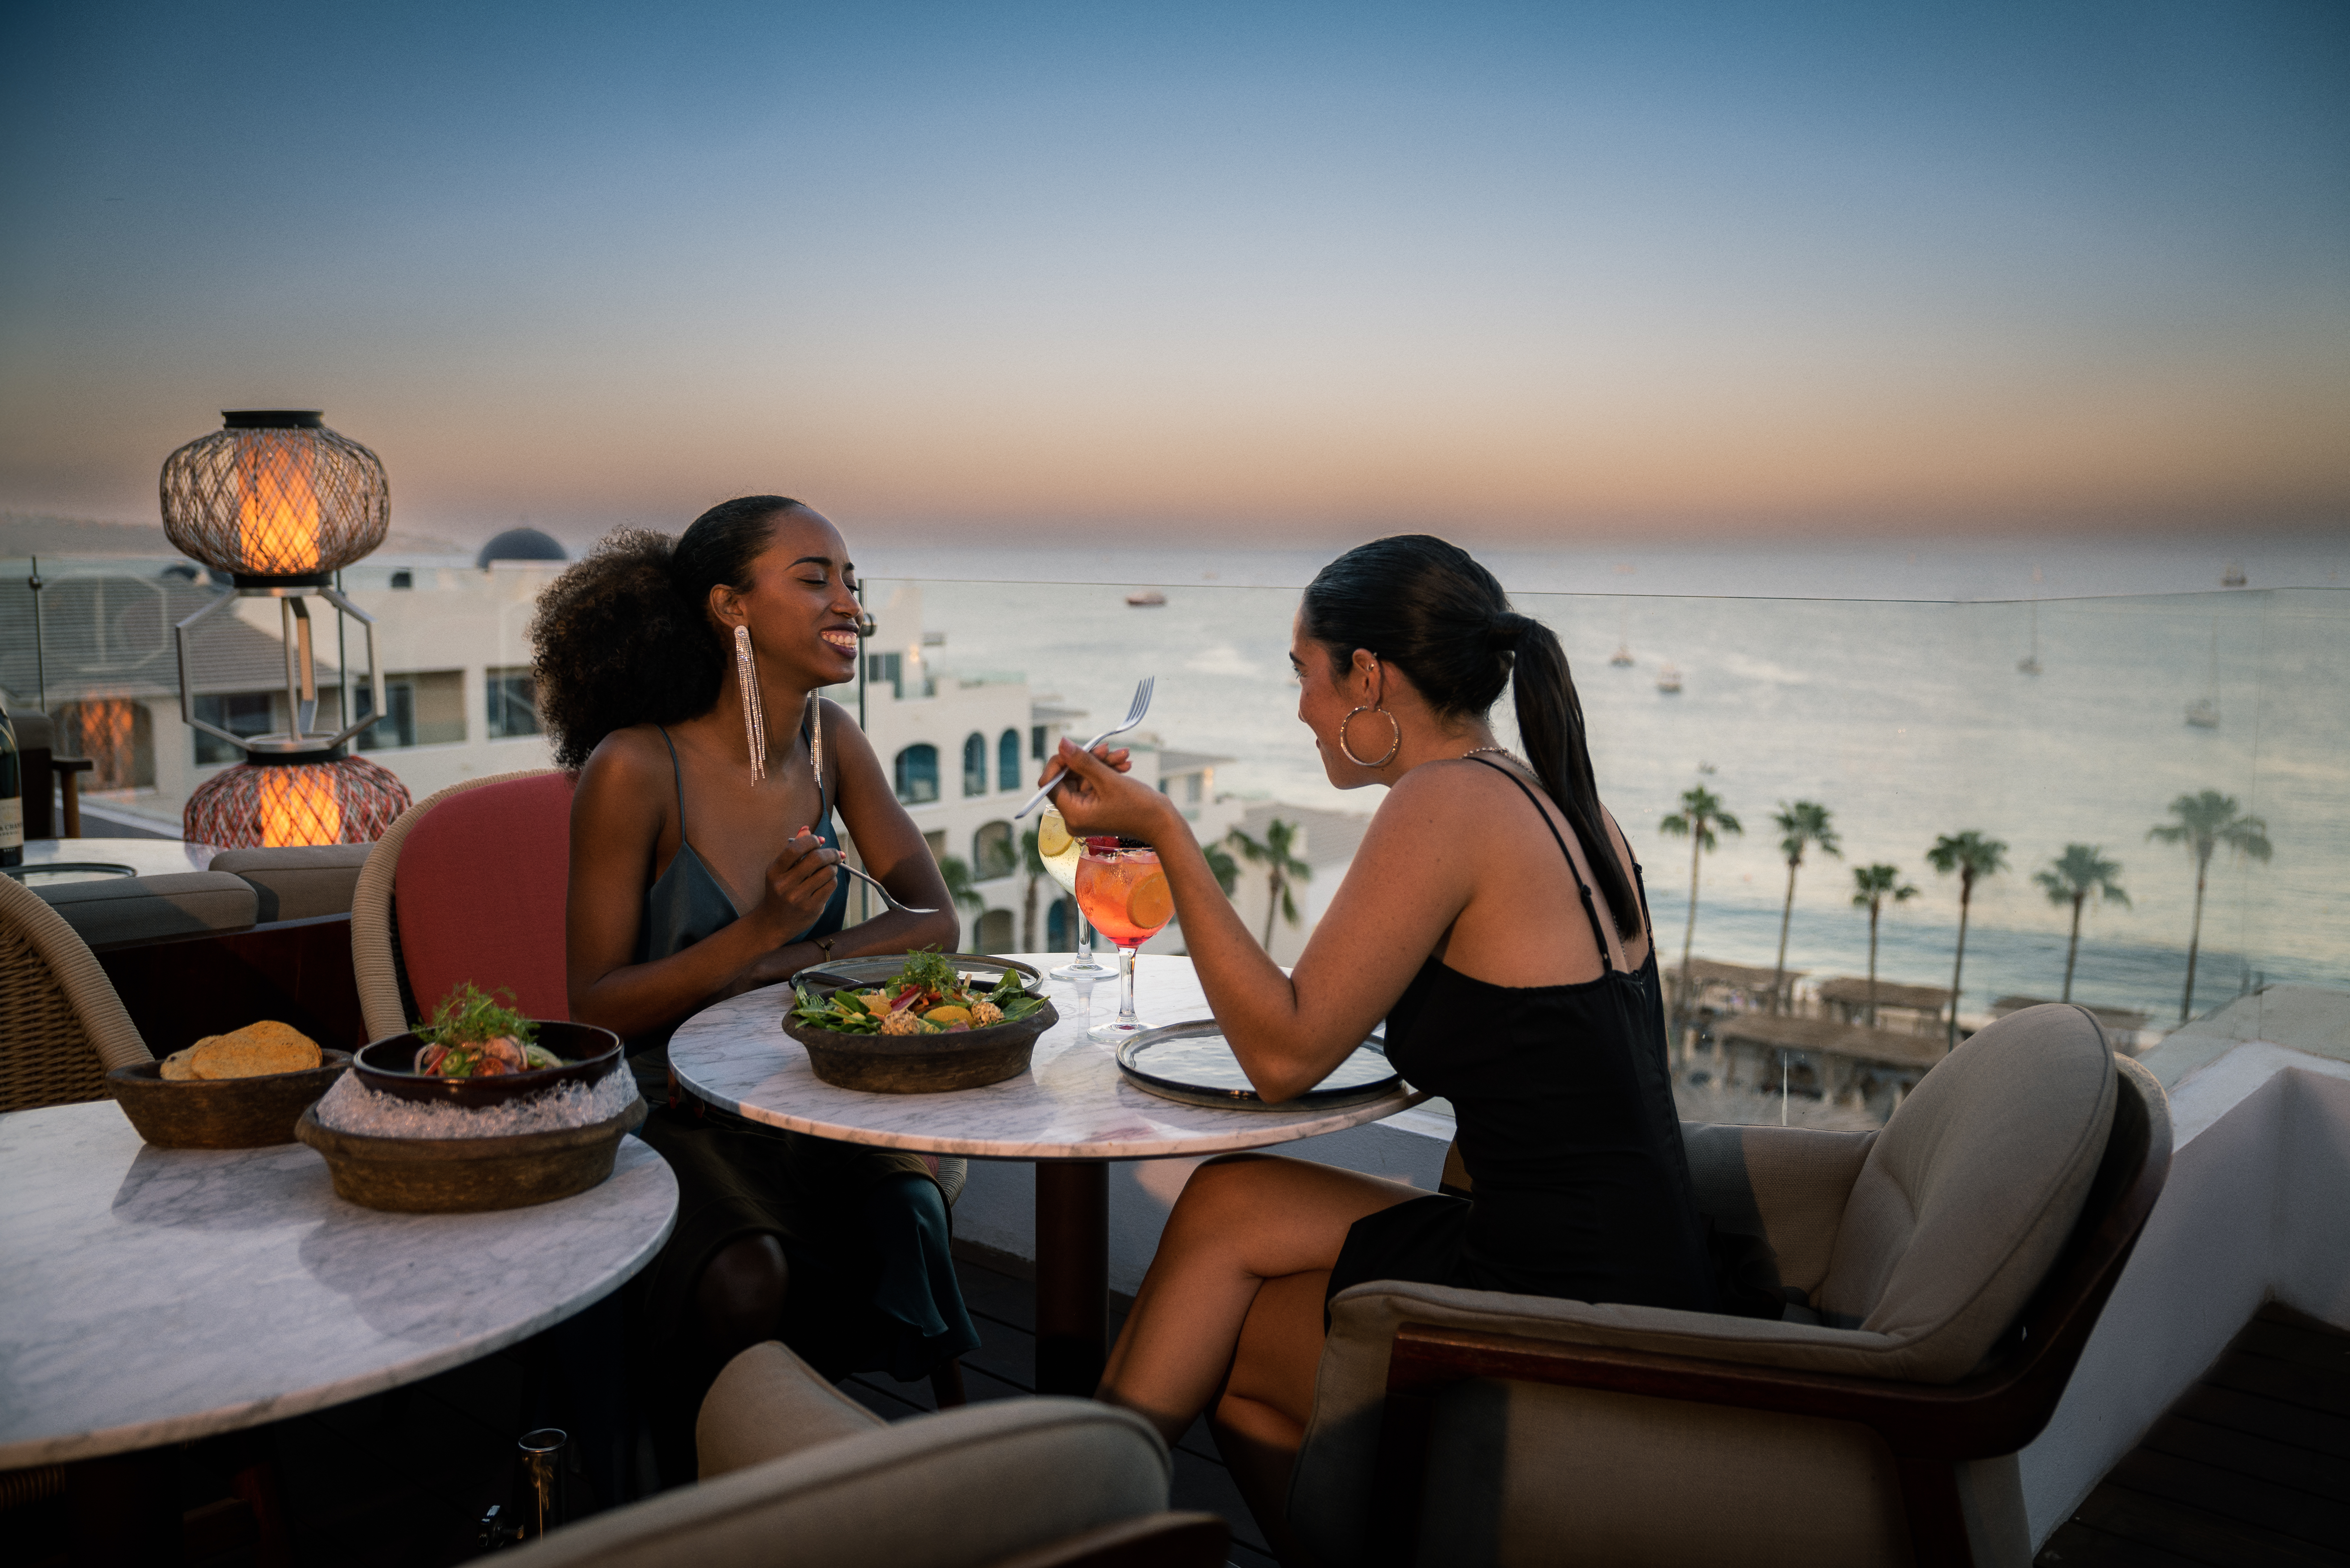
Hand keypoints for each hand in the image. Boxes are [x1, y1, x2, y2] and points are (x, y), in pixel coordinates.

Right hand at [757, 828, 841, 939]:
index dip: (811, 840)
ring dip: (833, 867)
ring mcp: (798, 898)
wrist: (773, 923)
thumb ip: (793, 849)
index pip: (795, 849)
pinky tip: (827, 882)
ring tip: (829, 869)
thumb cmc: (779, 891)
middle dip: (830, 853)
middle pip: (816, 859)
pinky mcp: (811, 908)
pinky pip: (831, 886)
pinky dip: (832, 880)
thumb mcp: (780, 870)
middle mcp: (784, 885)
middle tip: (835, 854)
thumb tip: (806, 829)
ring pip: (827, 872)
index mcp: (774, 871)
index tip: (820, 841)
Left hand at [1041, 740, 1171, 841]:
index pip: (1050, 784)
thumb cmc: (1138, 806)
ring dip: (1102, 763)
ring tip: (1123, 755)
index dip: (1060, 763)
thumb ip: (1082, 761)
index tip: (1074, 748)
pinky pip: (1094, 784)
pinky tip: (1124, 764)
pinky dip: (1107, 772)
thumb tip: (1061, 743)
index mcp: (1072, 815)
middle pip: (1068, 778)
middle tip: (1107, 747)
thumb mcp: (1108, 779)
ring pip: (1084, 778)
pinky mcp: (1096, 807)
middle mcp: (1075, 816)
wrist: (1162, 824)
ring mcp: (1086, 812)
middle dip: (1088, 760)